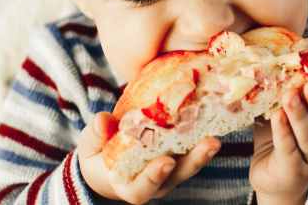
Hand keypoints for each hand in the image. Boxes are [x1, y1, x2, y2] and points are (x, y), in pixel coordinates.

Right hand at [78, 112, 220, 203]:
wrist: (109, 161)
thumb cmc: (98, 155)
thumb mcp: (90, 146)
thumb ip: (95, 135)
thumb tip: (102, 120)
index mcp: (129, 185)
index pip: (143, 189)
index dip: (154, 177)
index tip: (165, 162)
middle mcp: (155, 182)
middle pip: (178, 176)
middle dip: (195, 161)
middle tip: (210, 143)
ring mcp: (171, 171)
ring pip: (191, 164)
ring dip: (205, 150)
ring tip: (217, 135)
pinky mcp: (180, 156)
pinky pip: (194, 149)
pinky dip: (203, 136)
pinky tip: (214, 119)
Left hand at [250, 70, 307, 204]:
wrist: (272, 176)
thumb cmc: (279, 136)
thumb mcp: (284, 110)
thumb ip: (284, 88)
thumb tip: (272, 55)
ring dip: (300, 114)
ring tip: (290, 95)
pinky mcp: (294, 170)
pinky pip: (290, 148)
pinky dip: (284, 132)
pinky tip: (277, 116)